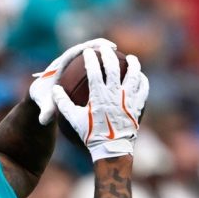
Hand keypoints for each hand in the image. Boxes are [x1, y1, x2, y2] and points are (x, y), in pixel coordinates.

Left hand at [29, 38, 116, 124]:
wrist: (43, 97)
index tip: (94, 50)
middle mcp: (67, 62)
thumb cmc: (44, 100)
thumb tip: (43, 120)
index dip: (82, 50)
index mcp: (59, 67)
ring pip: (91, 53)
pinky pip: (93, 62)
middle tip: (113, 48)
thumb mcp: (45, 107)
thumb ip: (45, 111)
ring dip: (104, 52)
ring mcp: (74, 63)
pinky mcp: (80, 67)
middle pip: (84, 48)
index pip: (71, 54)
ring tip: (118, 53)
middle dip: (98, 45)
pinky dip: (104, 62)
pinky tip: (116, 67)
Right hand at [52, 46, 148, 161]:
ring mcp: (129, 99)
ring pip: (134, 74)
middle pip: (113, 68)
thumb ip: (63, 104)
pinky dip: (142, 80)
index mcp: (99, 96)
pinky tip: (140, 76)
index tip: (87, 52)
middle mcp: (115, 94)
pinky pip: (143, 88)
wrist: (112, 149)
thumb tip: (55, 90)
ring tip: (130, 58)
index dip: (90, 59)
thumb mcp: (74, 120)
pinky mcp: (137, 105)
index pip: (94, 71)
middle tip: (106, 48)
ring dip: (133, 64)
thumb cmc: (91, 135)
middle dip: (108, 54)